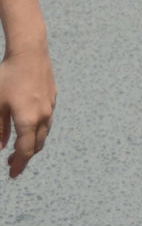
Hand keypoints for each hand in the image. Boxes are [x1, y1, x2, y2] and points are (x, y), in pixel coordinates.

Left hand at [0, 44, 56, 178]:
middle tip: (11, 163)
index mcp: (27, 120)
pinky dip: (38, 130)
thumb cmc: (8, 76)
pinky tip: (28, 125)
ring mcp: (49, 106)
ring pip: (44, 134)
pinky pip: (47, 120)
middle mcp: (42, 116)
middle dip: (25, 157)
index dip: (18, 165)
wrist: (29, 51)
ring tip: (20, 146)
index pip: (25, 151)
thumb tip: (1, 147)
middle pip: (37, 146)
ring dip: (33, 144)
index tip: (11, 174)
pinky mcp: (52, 96)